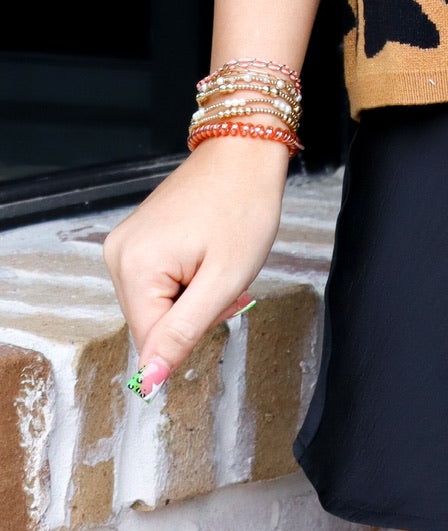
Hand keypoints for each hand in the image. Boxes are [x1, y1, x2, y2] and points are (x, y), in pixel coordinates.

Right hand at [103, 139, 289, 395]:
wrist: (246, 148)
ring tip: (218, 261)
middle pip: (152, 322)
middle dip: (194, 312)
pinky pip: (158, 280)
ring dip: (192, 295)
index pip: (151, 342)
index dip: (192, 332)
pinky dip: (186, 278)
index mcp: (133, 267)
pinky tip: (207, 252)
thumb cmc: (244, 205)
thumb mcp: (224, 280)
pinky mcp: (138, 236)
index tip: (223, 301)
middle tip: (226, 278)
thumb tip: (148, 382)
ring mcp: (125, 242)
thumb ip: (182, 334)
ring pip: (157, 303)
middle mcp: (117, 255)